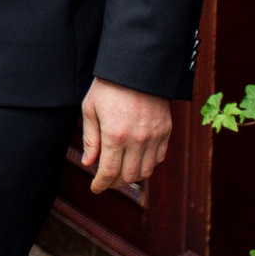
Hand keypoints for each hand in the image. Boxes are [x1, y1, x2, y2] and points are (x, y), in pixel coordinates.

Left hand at [81, 78, 172, 193]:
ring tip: (120, 172)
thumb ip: (90, 139)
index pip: (109, 172)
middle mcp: (137, 140)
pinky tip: (137, 160)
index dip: (101, 184)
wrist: (137, 67)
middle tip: (106, 180)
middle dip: (115, 183)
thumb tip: (89, 163)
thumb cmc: (109, 86)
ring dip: (132, 176)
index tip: (95, 188)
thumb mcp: (90, 109)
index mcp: (115, 135)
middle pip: (128, 176)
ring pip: (145, 171)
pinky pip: (159, 158)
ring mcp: (154, 136)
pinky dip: (148, 164)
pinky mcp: (166, 131)